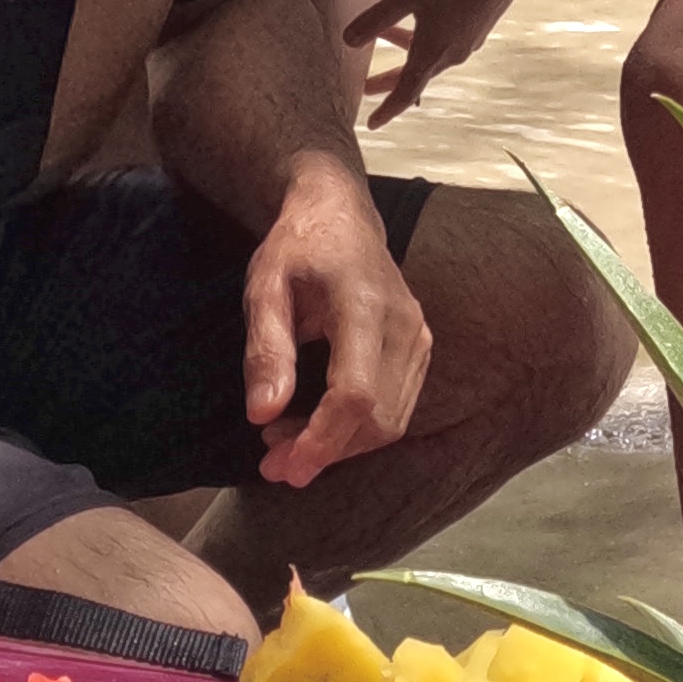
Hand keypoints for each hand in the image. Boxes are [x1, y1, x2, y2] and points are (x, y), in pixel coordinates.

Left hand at [238, 168, 432, 493]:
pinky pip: (396, 408)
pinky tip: (316, 424)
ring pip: (391, 421)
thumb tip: (262, 415)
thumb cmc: (298, 247)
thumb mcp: (264, 286)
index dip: (323, 438)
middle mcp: (402, 323)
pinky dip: (357, 430)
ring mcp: (418, 337)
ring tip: (285, 442)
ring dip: (340, 446)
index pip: (355, 391)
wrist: (340, 214)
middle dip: (326, 452)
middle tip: (271, 461)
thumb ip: (266, 349)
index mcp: (362, 303)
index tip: (286, 466)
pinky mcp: (420, 348)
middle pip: (377, 417)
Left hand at [352, 0, 532, 127]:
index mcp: (433, 52)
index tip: (372, 123)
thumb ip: (376, 19)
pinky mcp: (477, 27)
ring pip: (430, 55)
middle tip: (366, 86)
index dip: (387, 109)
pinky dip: (424, 38)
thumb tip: (348, 40)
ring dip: (404, 50)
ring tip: (385, 34)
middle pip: (415, 76)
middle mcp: (452, 54)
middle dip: (388, 81)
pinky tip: (420, 16)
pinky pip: (445, 43)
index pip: (405, 92)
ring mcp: (468, 42)